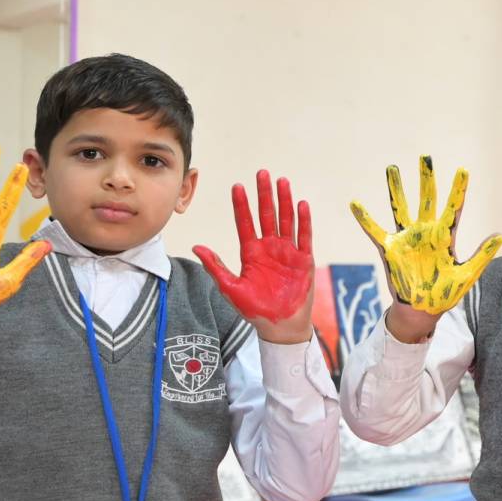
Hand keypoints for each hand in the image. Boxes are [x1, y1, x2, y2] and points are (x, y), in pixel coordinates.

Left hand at [194, 170, 314, 343]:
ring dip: (284, 201)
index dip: (241, 205)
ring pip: (286, 220)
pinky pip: (304, 236)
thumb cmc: (255, 310)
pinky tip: (301, 205)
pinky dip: (303, 221)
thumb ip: (216, 266)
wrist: (280, 327)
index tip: (237, 186)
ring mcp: (287, 252)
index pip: (245, 222)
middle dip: (264, 194)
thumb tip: (196, 247)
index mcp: (251, 252)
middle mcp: (269, 248)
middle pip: (266, 215)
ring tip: (282, 182)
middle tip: (262, 173)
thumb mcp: (231, 288)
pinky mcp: (303, 260)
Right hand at [350, 156, 501, 316]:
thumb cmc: (445, 294)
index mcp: (444, 237)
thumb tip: (500, 235)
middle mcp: (425, 232)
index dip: (458, 189)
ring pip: (400, 207)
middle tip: (425, 156)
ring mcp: (406, 239)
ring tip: (392, 167)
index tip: (463, 169)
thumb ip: (482, 254)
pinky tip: (355, 203)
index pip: (453, 208)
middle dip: (426, 179)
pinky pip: (374, 231)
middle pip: (426, 200)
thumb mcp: (467, 274)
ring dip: (396, 188)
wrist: (422, 311)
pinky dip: (364, 218)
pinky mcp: (389, 249)